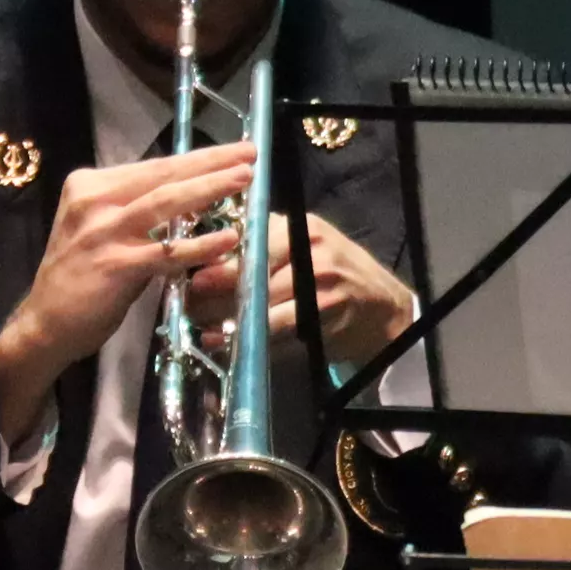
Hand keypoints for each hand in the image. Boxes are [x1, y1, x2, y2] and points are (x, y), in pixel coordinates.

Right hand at [0, 145, 257, 445]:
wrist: (44, 324)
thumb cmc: (79, 277)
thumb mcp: (101, 230)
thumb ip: (138, 211)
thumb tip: (192, 197)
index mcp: (89, 186)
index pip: (152, 166)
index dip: (196, 158)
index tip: (231, 150)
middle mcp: (93, 201)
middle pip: (162, 175)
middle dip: (211, 162)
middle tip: (249, 153)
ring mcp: (103, 233)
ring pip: (166, 202)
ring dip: (210, 189)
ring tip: (245, 181)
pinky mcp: (115, 266)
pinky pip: (166, 252)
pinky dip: (200, 244)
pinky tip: (229, 239)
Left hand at [188, 212, 413, 369]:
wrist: (382, 306)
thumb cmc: (336, 271)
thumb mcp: (306, 242)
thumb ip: (267, 241)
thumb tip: (211, 250)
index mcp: (300, 228)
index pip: (249, 239)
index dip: (216, 256)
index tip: (190, 270)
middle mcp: (310, 251)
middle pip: (250, 272)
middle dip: (213, 289)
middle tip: (187, 300)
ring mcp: (318, 285)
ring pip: (259, 304)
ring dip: (224, 317)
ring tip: (197, 323)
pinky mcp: (321, 318)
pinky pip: (274, 330)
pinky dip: (246, 338)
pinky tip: (224, 341)